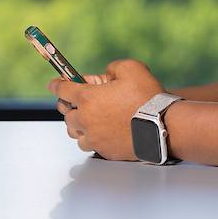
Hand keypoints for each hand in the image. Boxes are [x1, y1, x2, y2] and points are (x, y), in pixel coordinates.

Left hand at [48, 60, 163, 159]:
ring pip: (76, 133)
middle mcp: (85, 119)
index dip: (57, 84)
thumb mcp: (131, 68)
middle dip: (72, 106)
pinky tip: (102, 132)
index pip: (62, 89)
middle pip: (67, 114)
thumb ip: (113, 67)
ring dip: (80, 125)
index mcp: (87, 98)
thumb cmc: (147, 98)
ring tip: (91, 119)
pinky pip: (90, 145)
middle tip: (83, 101)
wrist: (163, 126)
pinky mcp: (104, 151)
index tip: (53, 83)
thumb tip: (107, 74)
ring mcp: (94, 138)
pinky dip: (92, 138)